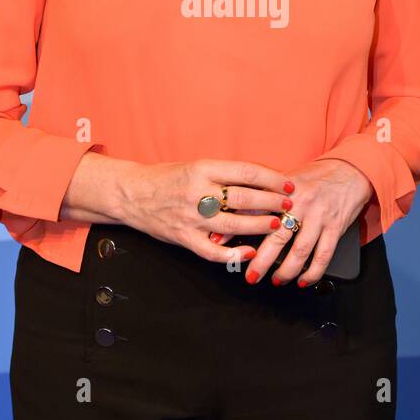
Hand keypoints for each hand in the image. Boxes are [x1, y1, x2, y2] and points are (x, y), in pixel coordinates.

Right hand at [116, 158, 295, 262]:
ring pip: (232, 223)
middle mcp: (197, 192)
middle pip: (243, 197)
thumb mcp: (194, 166)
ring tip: (277, 225)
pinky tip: (249, 251)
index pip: (245, 172)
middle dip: (271, 202)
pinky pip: (212, 250)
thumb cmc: (166, 178)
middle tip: (289, 206)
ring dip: (258, 225)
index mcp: (202, 169)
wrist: (130, 193)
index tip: (288, 185)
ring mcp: (190, 217)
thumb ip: (222, 175)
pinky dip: (232, 253)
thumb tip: (260, 182)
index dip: (271, 179)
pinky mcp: (183, 237)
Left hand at [231, 159, 373, 286]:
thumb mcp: (285, 183)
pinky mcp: (335, 227)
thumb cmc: (314, 178)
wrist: (349, 172)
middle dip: (262, 260)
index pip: (255, 210)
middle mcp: (301, 204)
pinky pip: (323, 255)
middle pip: (277, 236)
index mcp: (283, 190)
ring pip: (300, 250)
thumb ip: (261, 199)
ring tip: (277, 281)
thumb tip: (231, 217)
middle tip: (251, 276)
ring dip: (287, 270)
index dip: (237, 227)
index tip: (220, 245)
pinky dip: (313, 272)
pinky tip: (304, 280)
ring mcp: (319, 216)